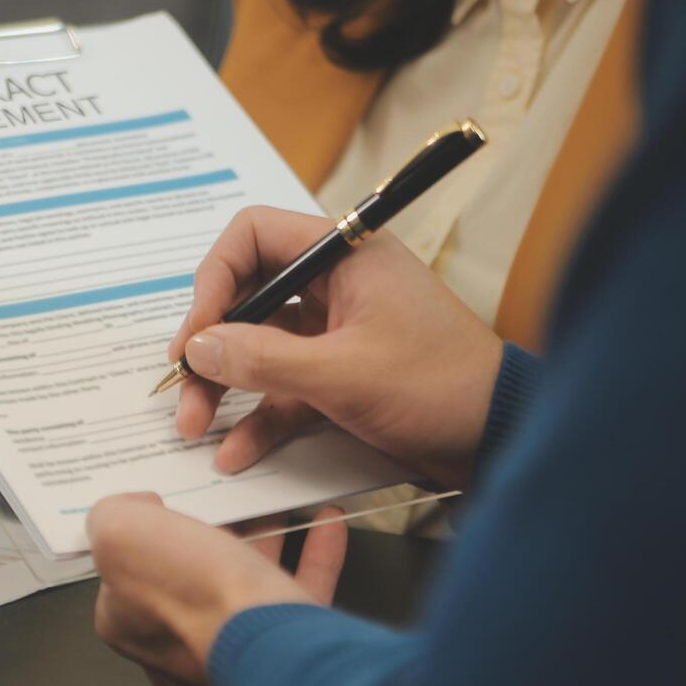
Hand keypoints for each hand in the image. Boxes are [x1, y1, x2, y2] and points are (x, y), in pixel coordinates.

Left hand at [87, 493, 346, 685]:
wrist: (267, 638)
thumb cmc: (190, 592)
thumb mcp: (120, 532)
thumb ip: (112, 514)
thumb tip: (131, 508)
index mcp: (129, 624)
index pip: (123, 573)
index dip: (141, 534)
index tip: (159, 501)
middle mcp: (178, 643)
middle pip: (192, 575)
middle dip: (210, 533)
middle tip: (222, 496)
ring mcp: (235, 646)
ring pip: (248, 583)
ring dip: (265, 536)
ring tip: (274, 502)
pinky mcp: (285, 643)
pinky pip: (302, 591)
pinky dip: (315, 553)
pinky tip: (327, 523)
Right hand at [169, 206, 503, 489]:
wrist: (500, 437)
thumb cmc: (442, 387)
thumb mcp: (343, 374)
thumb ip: (264, 359)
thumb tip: (200, 348)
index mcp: (344, 257)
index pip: (254, 236)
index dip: (215, 280)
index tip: (197, 333)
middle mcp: (336, 286)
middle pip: (248, 298)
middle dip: (211, 345)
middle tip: (184, 386)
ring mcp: (338, 333)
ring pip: (261, 348)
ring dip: (226, 386)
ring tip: (198, 425)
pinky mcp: (342, 377)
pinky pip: (285, 389)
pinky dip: (259, 416)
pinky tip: (237, 450)